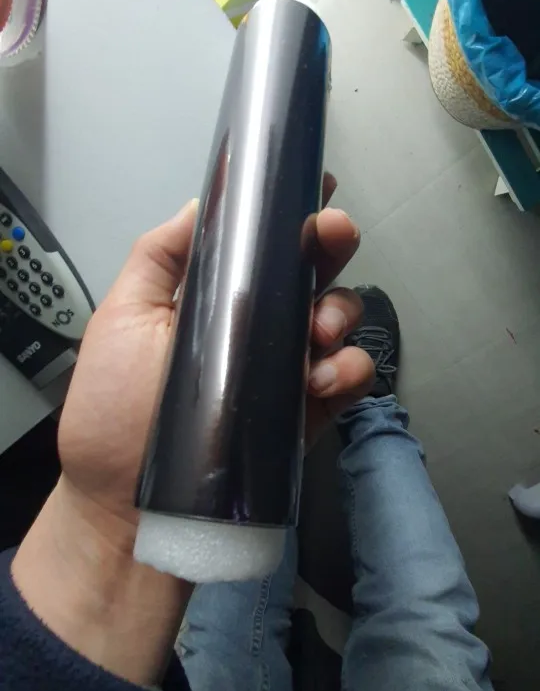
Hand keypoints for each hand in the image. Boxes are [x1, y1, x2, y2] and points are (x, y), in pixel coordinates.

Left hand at [12, 177, 372, 683]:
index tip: (313, 182)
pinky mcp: (305, 415)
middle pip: (308, 272)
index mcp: (213, 299)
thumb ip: (158, 257)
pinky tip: (323, 376)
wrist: (126, 507)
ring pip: (337, 319)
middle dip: (329, 244)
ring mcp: (283, 371)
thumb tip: (201, 203)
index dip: (289, 212)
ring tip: (319, 326)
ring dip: (341, 308)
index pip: (260, 245)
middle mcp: (255, 327)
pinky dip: (350, 369)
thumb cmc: (114, 413)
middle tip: (332, 235)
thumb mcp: (121, 320)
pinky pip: (348, 379)